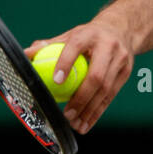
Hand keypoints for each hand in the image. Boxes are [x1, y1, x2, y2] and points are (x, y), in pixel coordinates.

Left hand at [24, 14, 134, 134]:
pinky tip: (87, 123)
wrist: (122, 29)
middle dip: (81, 98)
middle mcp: (108, 46)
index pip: (76, 47)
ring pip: (106, 89)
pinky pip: (111, 96)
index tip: (56, 81)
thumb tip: (26, 54)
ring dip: (90, 110)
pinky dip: (98, 111)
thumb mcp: (71, 35)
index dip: (66, 63)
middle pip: (96, 75)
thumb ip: (49, 45)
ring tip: (75, 124)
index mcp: (89, 34)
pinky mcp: (126, 72)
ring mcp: (121, 60)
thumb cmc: (89, 35)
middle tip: (67, 113)